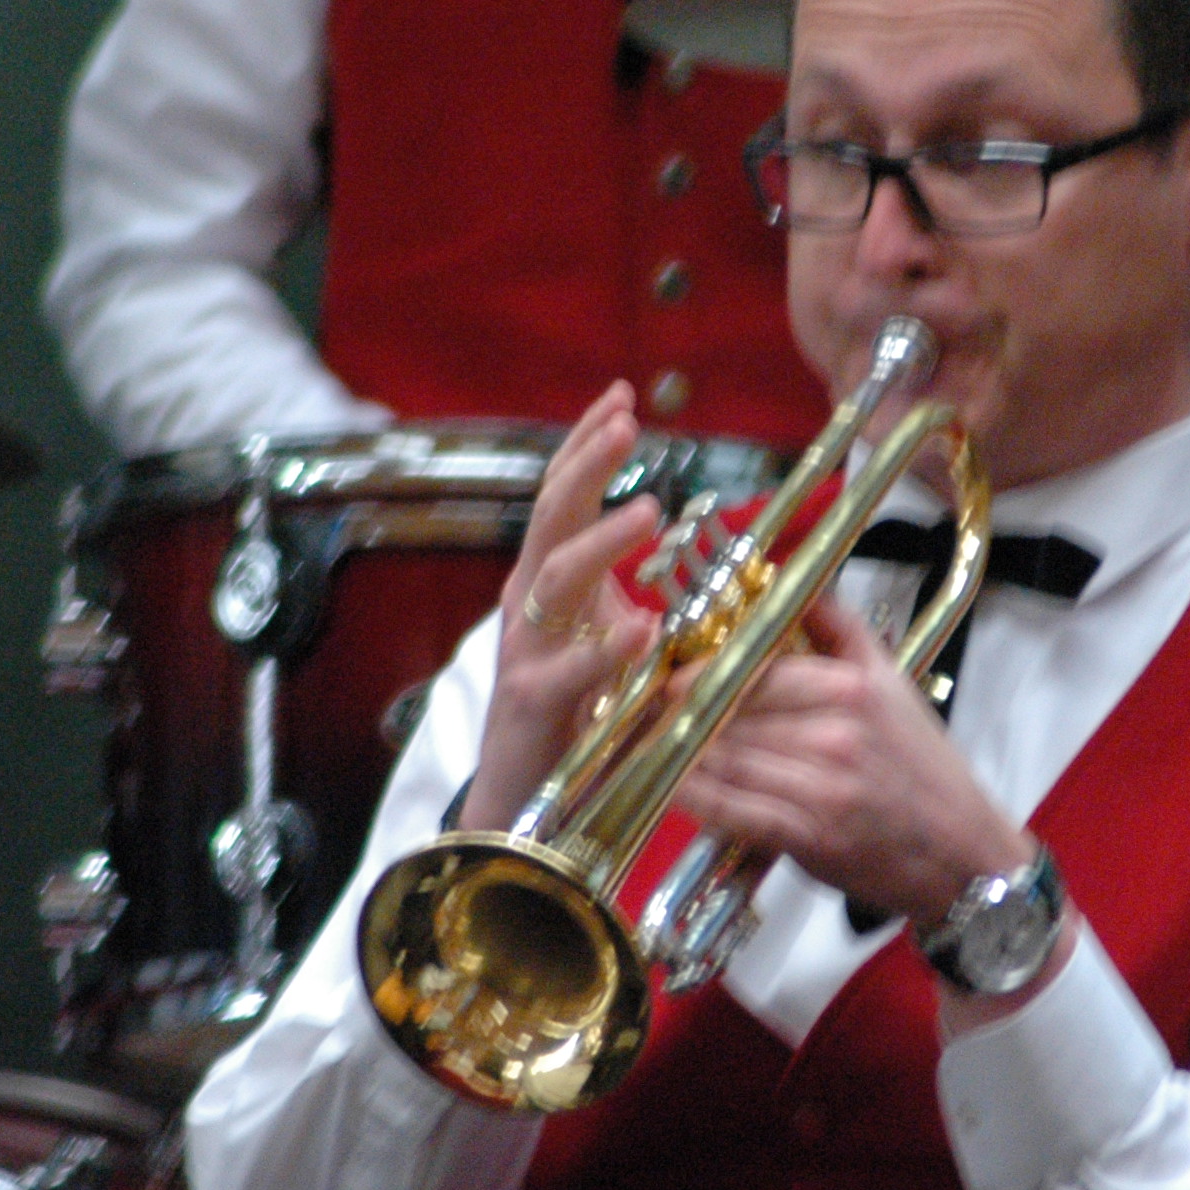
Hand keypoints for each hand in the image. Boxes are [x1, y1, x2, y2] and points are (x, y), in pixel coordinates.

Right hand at [458, 382, 660, 831]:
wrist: (523, 792)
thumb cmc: (570, 708)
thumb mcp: (598, 632)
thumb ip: (622, 585)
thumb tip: (665, 529)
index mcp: (544, 580)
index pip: (561, 495)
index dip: (586, 445)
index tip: (620, 396)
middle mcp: (527, 603)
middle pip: (551, 515)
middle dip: (587, 463)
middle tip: (627, 421)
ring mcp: (526, 649)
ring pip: (556, 576)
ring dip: (604, 539)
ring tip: (651, 510)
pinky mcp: (534, 701)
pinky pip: (573, 669)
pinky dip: (608, 647)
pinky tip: (643, 626)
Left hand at [674, 594, 1030, 925]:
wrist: (965, 854)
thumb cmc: (927, 769)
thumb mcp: (895, 683)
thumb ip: (844, 630)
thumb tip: (799, 585)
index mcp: (852, 692)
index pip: (757, 669)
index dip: (703, 669)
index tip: (671, 668)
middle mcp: (833, 737)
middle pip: (733, 713)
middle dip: (679, 706)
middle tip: (641, 700)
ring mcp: (819, 790)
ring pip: (726, 758)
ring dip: (676, 748)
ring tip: (641, 735)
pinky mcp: (807, 837)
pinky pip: (735, 810)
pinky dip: (695, 797)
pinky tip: (665, 783)